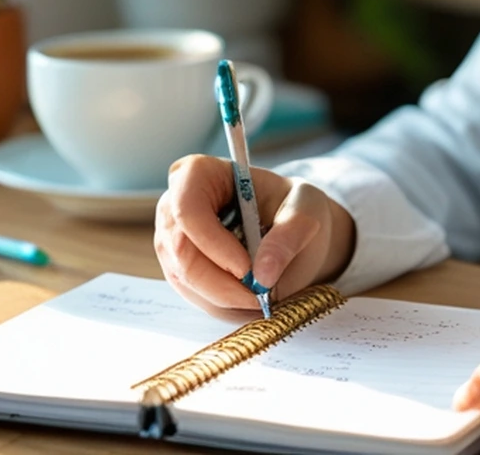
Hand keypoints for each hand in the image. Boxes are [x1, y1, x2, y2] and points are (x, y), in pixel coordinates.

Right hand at [154, 155, 355, 319]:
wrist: (292, 232)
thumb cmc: (294, 209)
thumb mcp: (307, 210)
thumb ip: (290, 236)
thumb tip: (263, 274)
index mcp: (199, 174)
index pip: (187, 208)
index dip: (212, 242)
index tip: (248, 269)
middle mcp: (174, 205)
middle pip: (181, 252)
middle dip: (222, 283)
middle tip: (261, 295)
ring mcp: (172, 240)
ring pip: (185, 280)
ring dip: (226, 298)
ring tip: (263, 294)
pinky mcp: (178, 269)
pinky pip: (193, 297)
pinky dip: (225, 305)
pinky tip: (250, 297)